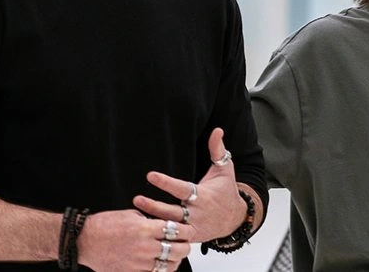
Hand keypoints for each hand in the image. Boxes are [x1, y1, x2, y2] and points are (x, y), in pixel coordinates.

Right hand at [76, 209, 189, 271]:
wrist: (85, 241)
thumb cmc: (104, 225)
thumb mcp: (131, 214)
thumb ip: (149, 220)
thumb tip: (163, 224)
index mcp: (145, 228)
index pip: (176, 230)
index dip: (187, 230)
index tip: (188, 230)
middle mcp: (145, 247)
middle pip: (178, 250)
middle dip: (185, 246)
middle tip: (185, 243)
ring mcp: (140, 262)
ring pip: (169, 265)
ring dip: (176, 260)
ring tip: (175, 255)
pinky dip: (161, 270)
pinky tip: (161, 264)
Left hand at [132, 128, 246, 241]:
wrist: (234, 219)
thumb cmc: (227, 191)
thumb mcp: (225, 169)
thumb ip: (217, 149)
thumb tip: (217, 130)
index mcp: (203, 195)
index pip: (181, 189)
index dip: (166, 183)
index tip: (150, 175)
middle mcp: (197, 213)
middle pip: (172, 211)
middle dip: (154, 206)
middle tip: (136, 199)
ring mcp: (193, 227)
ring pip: (171, 226)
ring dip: (153, 221)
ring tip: (134, 214)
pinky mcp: (190, 237)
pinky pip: (174, 238)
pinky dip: (161, 235)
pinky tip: (144, 229)